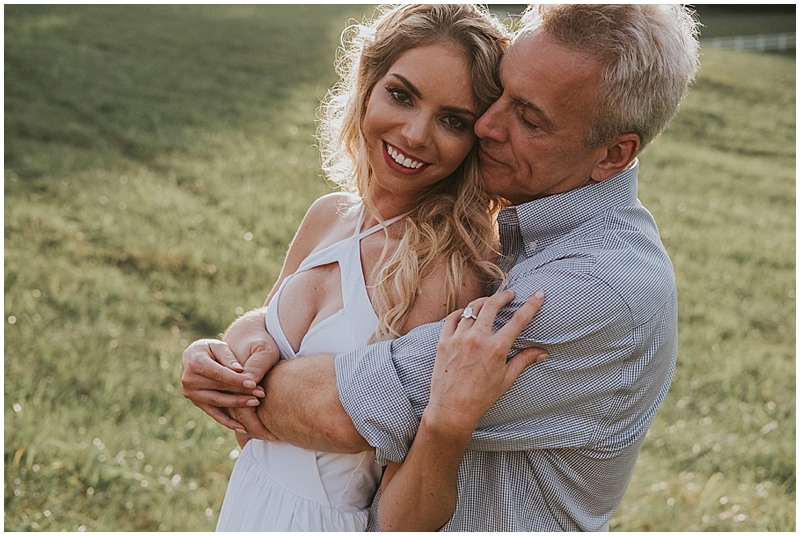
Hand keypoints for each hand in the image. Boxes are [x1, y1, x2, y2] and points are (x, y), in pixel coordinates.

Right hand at [181, 338, 265, 432]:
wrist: (194, 356)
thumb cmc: (210, 348)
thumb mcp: (219, 346)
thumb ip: (228, 357)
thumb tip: (240, 370)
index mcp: (195, 362)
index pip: (219, 374)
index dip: (236, 380)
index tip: (253, 383)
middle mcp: (189, 380)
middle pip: (220, 389)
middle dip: (241, 392)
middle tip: (261, 393)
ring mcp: (191, 394)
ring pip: (218, 402)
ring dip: (238, 404)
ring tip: (256, 403)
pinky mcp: (197, 402)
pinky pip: (213, 413)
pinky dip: (227, 421)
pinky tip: (243, 427)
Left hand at [426, 289, 547, 435]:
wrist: (452, 409)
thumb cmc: (482, 397)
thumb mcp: (507, 379)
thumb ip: (524, 360)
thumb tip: (543, 352)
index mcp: (496, 349)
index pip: (519, 320)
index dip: (532, 304)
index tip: (539, 294)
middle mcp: (477, 339)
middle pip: (492, 305)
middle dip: (504, 296)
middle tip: (510, 295)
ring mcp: (458, 338)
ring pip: (471, 308)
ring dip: (483, 302)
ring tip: (489, 302)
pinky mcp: (443, 341)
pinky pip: (452, 318)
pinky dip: (461, 312)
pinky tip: (466, 313)